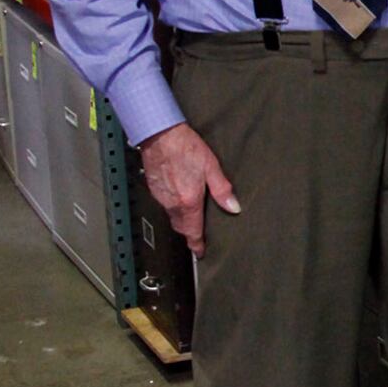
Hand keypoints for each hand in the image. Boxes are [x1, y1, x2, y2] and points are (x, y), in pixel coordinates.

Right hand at [138, 121, 239, 258]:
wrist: (159, 133)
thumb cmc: (184, 146)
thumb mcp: (211, 167)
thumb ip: (222, 190)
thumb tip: (233, 207)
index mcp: (188, 202)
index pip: (193, 231)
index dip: (197, 244)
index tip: (200, 252)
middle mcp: (172, 203)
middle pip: (181, 227)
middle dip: (189, 233)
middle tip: (197, 237)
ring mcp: (161, 196)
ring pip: (172, 216)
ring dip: (181, 220)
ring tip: (191, 218)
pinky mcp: (153, 188)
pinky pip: (164, 204)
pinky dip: (172, 207)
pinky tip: (178, 198)